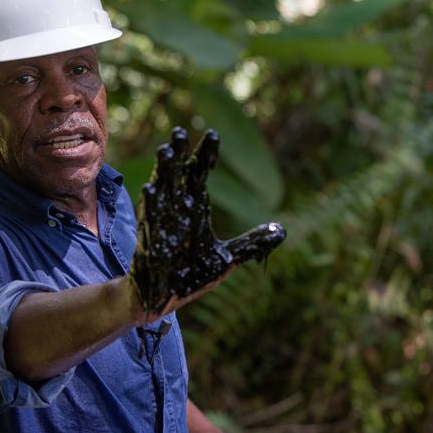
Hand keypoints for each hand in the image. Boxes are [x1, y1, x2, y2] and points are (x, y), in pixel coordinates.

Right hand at [129, 127, 285, 314]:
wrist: (161, 300)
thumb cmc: (190, 275)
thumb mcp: (226, 259)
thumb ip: (252, 243)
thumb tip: (282, 229)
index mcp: (193, 212)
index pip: (198, 177)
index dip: (205, 156)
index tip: (213, 134)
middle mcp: (175, 214)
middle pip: (176, 178)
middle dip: (178, 155)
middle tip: (179, 132)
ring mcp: (161, 227)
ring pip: (162, 193)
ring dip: (163, 172)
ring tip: (165, 150)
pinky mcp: (150, 244)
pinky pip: (150, 221)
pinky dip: (151, 205)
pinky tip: (150, 188)